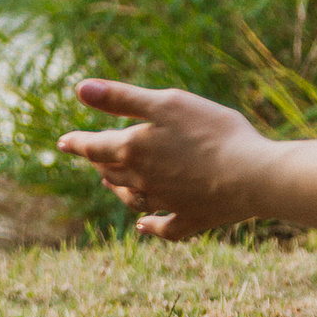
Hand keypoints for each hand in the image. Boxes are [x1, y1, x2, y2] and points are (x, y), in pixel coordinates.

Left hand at [57, 79, 270, 239]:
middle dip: (98, 163)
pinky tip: (143, 225)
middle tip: (92, 157)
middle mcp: (143, 180)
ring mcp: (167, 203)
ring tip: (109, 184)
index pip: (93, 146)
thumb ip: (120, 98)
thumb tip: (79, 90)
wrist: (253, 175)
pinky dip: (151, 225)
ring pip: (132, 199)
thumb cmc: (211, 132)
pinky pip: (165, 226)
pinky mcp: (192, 219)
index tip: (63, 142)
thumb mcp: (165, 104)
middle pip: (111, 172)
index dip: (76, 142)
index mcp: (132, 149)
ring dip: (118, 190)